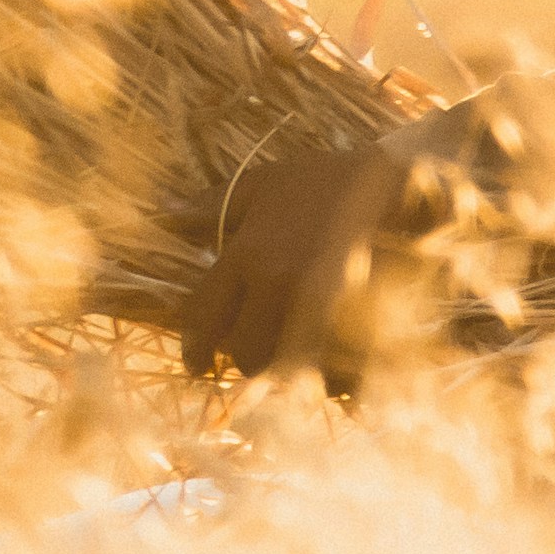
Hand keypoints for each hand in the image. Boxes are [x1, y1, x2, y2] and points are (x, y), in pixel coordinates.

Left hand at [173, 130, 430, 379]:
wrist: (389, 179)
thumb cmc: (320, 180)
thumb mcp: (262, 184)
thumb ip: (211, 206)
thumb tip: (164, 213)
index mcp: (248, 253)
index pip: (204, 316)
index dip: (195, 349)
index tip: (197, 364)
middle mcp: (277, 282)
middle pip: (246, 352)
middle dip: (244, 360)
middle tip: (249, 355)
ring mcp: (319, 301)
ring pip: (285, 364)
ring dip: (281, 368)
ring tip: (283, 358)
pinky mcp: (355, 313)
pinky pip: (328, 364)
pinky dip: (319, 374)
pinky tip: (319, 368)